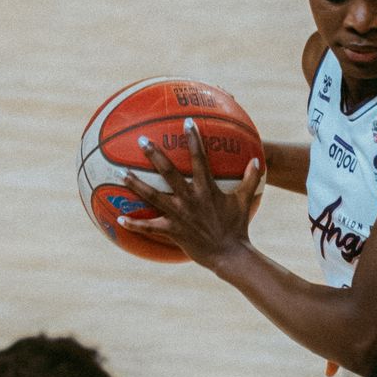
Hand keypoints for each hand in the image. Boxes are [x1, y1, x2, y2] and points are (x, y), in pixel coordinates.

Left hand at [118, 118, 263, 271]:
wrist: (229, 254)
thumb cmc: (237, 226)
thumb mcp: (244, 201)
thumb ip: (250, 179)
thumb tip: (258, 160)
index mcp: (206, 188)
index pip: (199, 158)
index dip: (193, 139)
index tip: (187, 122)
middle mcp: (189, 198)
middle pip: (168, 172)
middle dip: (154, 155)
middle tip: (141, 140)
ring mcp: (178, 215)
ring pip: (152, 196)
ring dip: (135, 184)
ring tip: (120, 173)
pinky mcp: (171, 231)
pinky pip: (149, 227)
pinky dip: (134, 223)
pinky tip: (119, 218)